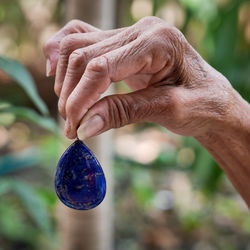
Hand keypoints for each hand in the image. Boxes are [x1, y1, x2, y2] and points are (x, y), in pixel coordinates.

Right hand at [44, 16, 242, 140]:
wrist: (214, 100)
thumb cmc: (202, 105)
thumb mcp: (168, 111)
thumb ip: (123, 113)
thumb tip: (84, 126)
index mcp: (158, 41)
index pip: (102, 66)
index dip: (81, 98)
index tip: (73, 126)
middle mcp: (141, 29)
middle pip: (84, 54)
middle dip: (71, 93)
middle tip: (71, 125)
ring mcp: (131, 33)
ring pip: (78, 45)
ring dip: (66, 79)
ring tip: (68, 109)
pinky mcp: (124, 43)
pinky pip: (85, 39)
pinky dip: (66, 56)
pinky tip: (57, 73)